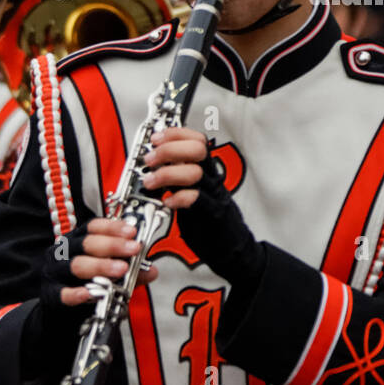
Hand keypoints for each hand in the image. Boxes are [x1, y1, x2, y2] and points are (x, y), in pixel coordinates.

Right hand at [54, 218, 160, 306]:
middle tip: (133, 249)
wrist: (60, 312)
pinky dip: (76, 293)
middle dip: (113, 245)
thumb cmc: (86, 284)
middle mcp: (65, 252)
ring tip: (121, 269)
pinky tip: (89, 293)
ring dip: (100, 266)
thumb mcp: (110, 273)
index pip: (94, 226)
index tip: (132, 231)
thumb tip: (152, 271)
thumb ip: (131, 271)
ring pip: (76, 265)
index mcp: (78, 240)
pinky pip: (62, 293)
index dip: (113, 227)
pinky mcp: (51, 293)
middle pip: (87, 243)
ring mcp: (55, 272)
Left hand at [144, 126, 265, 285]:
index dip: (176, 134)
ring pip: (195, 172)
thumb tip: (156, 164)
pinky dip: (179, 198)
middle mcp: (213, 180)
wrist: (233, 250)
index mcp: (207, 172)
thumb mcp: (192, 193)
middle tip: (150, 159)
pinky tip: (167, 202)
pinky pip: (198, 200)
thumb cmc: (210, 223)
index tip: (156, 138)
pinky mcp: (213, 215)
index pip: (197, 141)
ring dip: (167, 173)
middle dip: (169, 149)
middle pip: (198, 150)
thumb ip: (178, 179)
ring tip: (151, 182)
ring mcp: (214, 196)